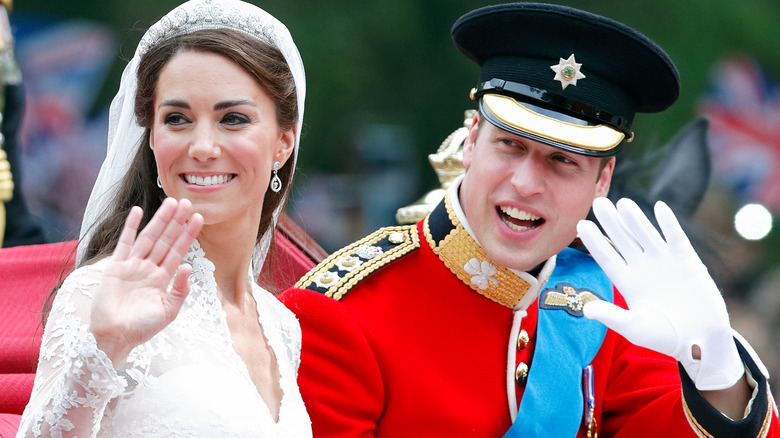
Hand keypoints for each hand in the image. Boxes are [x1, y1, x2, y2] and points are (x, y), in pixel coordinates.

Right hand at [89, 198, 202, 365]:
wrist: (114, 337)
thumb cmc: (142, 328)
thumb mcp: (169, 311)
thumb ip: (180, 290)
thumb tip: (188, 265)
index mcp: (163, 279)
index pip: (178, 251)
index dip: (188, 234)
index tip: (199, 218)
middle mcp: (149, 269)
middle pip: (166, 239)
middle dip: (177, 222)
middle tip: (187, 202)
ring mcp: (133, 266)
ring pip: (149, 237)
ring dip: (160, 220)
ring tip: (171, 203)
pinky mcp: (116, 267)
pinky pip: (125, 243)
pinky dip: (131, 227)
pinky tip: (138, 211)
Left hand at [576, 197, 742, 389]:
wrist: (701, 341)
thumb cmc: (666, 337)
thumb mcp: (635, 328)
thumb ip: (612, 317)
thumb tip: (586, 310)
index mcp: (627, 282)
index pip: (606, 256)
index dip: (594, 241)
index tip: (581, 224)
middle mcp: (642, 267)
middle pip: (622, 240)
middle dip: (610, 222)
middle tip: (597, 201)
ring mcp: (664, 262)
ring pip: (645, 234)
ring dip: (635, 218)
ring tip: (623, 202)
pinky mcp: (687, 261)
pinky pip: (675, 237)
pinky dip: (668, 223)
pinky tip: (659, 207)